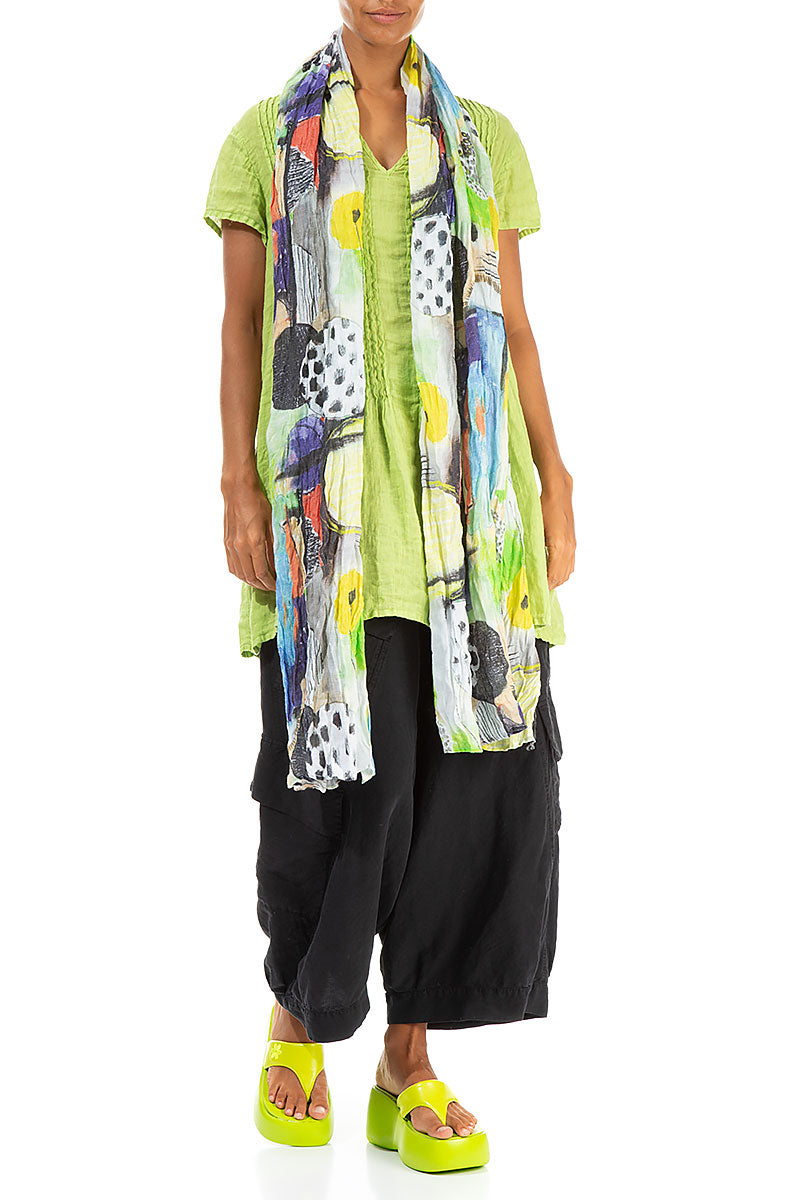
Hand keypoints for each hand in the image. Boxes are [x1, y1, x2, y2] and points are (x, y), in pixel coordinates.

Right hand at [222, 472, 275, 590]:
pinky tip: (249, 573)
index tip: (278, 586)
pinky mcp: (226, 543)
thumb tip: (280, 562)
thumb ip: (275, 544)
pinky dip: (241, 574)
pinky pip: (232, 566)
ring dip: (251, 581)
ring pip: (240, 574)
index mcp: (254, 542)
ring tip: (262, 582)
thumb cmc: (257, 503)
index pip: (262, 572)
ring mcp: (231, 546)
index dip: (270, 583)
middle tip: (272, 587)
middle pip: (250, 576)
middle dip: (262, 585)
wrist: (238, 490)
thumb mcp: (272, 523)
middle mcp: (240, 546)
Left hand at [540, 472, 575, 589]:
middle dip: (550, 585)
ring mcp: (573, 545)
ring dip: (557, 579)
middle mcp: (569, 548)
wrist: (559, 492)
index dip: (545, 585)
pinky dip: (562, 571)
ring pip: (568, 571)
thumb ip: (534, 549)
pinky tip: (552, 571)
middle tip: (536, 589)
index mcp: (559, 547)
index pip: (553, 575)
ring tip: (543, 582)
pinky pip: (570, 563)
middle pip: (561, 576)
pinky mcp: (573, 542)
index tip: (534, 591)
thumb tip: (529, 566)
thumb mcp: (535, 529)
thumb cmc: (543, 507)